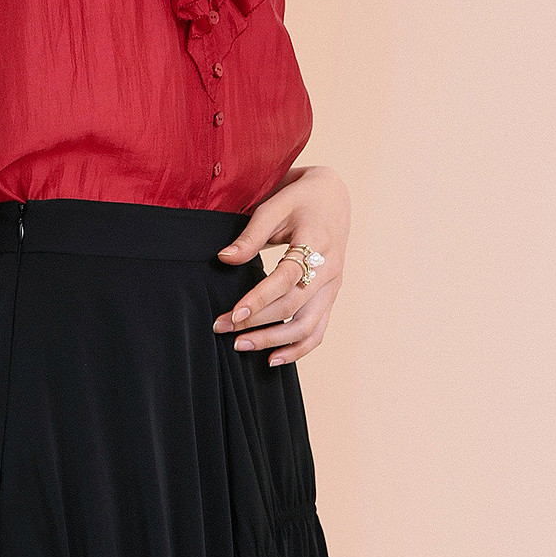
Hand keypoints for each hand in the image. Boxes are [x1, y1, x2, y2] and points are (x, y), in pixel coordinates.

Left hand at [211, 164, 350, 366]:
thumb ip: (250, 236)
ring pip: (308, 327)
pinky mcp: (330, 296)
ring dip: (275, 341)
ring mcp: (333, 287)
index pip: (286, 279)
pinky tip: (273, 358)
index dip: (259, 299)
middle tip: (223, 329)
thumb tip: (223, 259)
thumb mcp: (273, 207)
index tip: (233, 315)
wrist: (333, 198)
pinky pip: (317, 330)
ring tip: (242, 347)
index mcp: (316, 244)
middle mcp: (329, 270)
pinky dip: (298, 348)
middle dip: (258, 323)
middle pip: (294, 307)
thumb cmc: (299, 200)